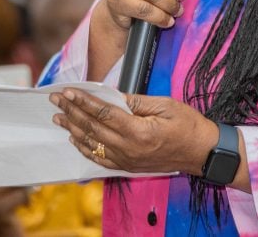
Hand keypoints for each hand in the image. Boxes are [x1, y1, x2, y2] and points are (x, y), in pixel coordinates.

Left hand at [50, 88, 216, 176]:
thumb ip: (136, 101)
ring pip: (92, 144)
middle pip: (92, 128)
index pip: (103, 113)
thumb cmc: (188, 126)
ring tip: (58, 116)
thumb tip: (112, 96)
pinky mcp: (128, 166)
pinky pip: (100, 159)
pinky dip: (85, 148)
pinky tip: (75, 139)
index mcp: (138, 132)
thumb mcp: (164, 105)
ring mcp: (127, 160)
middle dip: (72, 111)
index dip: (83, 101)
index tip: (68, 91)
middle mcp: (129, 149)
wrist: (203, 153)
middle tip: (55, 99)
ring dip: (73, 129)